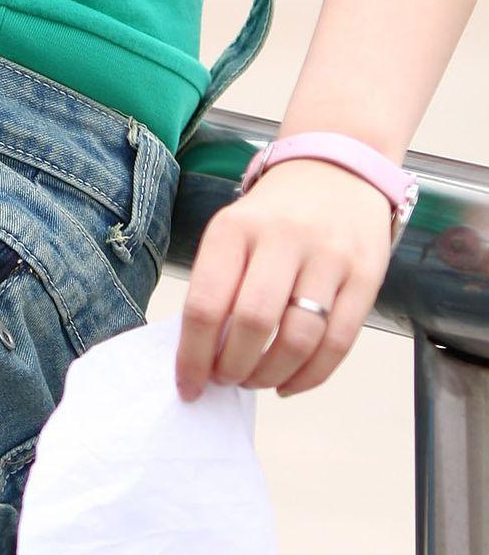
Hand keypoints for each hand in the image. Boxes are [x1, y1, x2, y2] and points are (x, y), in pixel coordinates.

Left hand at [173, 155, 394, 400]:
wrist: (337, 168)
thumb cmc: (273, 214)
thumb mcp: (233, 231)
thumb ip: (218, 285)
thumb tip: (201, 356)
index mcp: (235, 228)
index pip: (205, 303)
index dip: (192, 355)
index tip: (189, 386)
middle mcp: (282, 239)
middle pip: (252, 323)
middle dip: (233, 368)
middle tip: (225, 382)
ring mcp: (329, 257)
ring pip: (299, 339)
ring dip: (270, 375)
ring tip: (255, 381)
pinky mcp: (366, 277)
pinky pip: (339, 344)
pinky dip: (310, 377)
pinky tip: (289, 383)